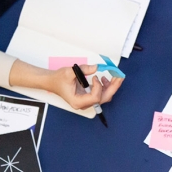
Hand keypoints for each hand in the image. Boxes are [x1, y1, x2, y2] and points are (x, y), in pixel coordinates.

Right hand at [9, 61, 123, 110]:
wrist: (52, 82)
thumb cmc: (58, 79)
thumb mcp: (69, 72)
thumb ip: (83, 69)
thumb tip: (96, 67)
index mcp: (78, 102)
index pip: (95, 97)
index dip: (98, 87)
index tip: (96, 77)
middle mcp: (84, 104)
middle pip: (103, 99)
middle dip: (113, 87)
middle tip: (119, 76)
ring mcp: (87, 102)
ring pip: (104, 97)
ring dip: (110, 87)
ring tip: (112, 76)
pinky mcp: (88, 98)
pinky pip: (101, 94)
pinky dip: (105, 87)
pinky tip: (103, 79)